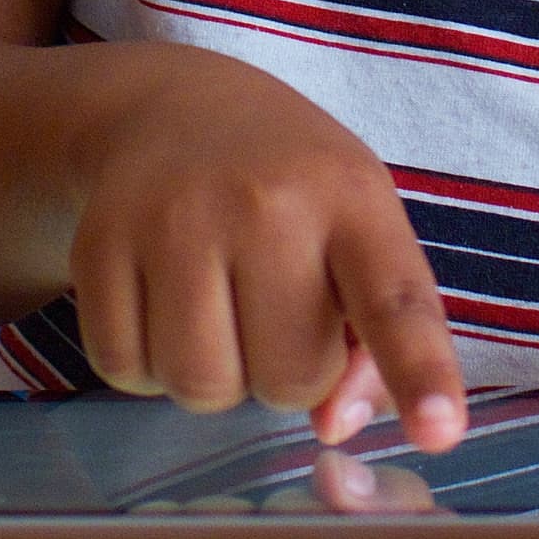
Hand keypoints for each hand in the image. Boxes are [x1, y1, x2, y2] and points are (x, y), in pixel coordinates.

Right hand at [68, 49, 468, 453]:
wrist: (171, 107)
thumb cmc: (288, 189)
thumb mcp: (358, 231)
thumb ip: (376, 341)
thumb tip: (332, 426)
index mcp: (350, 196)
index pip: (394, 301)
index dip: (419, 373)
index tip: (440, 431)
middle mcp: (264, 202)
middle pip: (288, 380)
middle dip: (285, 371)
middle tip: (272, 310)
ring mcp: (173, 219)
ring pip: (201, 387)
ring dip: (213, 376)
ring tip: (218, 309)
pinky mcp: (98, 243)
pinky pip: (125, 370)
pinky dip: (144, 364)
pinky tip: (160, 305)